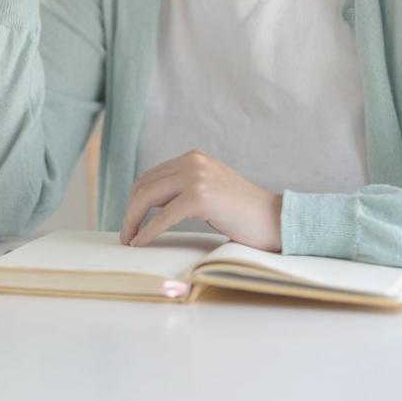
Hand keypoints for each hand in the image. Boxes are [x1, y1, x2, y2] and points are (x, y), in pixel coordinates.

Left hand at [119, 150, 282, 251]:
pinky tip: (140, 242)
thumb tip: (147, 205)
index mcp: (192, 157)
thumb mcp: (209, 190)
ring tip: (129, 240)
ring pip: (147, 198)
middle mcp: (192, 162)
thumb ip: (183, 188)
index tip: (129, 221)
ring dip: (133, 221)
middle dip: (129, 211)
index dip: (134, 200)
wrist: (276, 220)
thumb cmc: (243, 213)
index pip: (149, 177)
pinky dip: (147, 231)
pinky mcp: (200, 197)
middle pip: (144, 186)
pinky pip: (162, 217)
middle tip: (125, 234)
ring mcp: (196, 177)